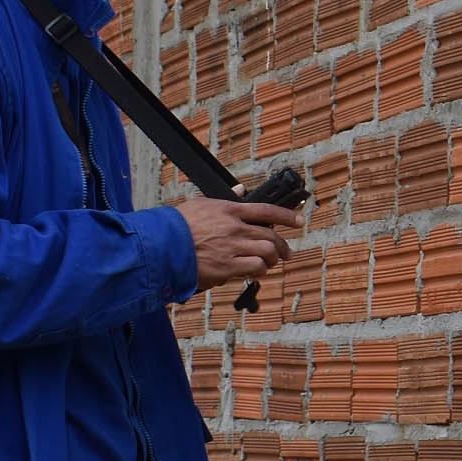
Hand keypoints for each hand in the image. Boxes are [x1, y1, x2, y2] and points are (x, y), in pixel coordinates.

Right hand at [177, 199, 300, 289]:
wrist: (162, 246)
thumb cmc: (178, 225)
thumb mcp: (202, 204)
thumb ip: (225, 199)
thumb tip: (240, 190)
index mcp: (229, 210)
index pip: (266, 210)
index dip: (287, 215)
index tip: (300, 220)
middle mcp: (235, 228)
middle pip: (271, 236)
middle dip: (283, 246)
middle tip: (286, 252)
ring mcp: (232, 248)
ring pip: (268, 253)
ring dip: (273, 259)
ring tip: (270, 263)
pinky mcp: (227, 267)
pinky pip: (256, 268)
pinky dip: (260, 270)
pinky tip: (256, 270)